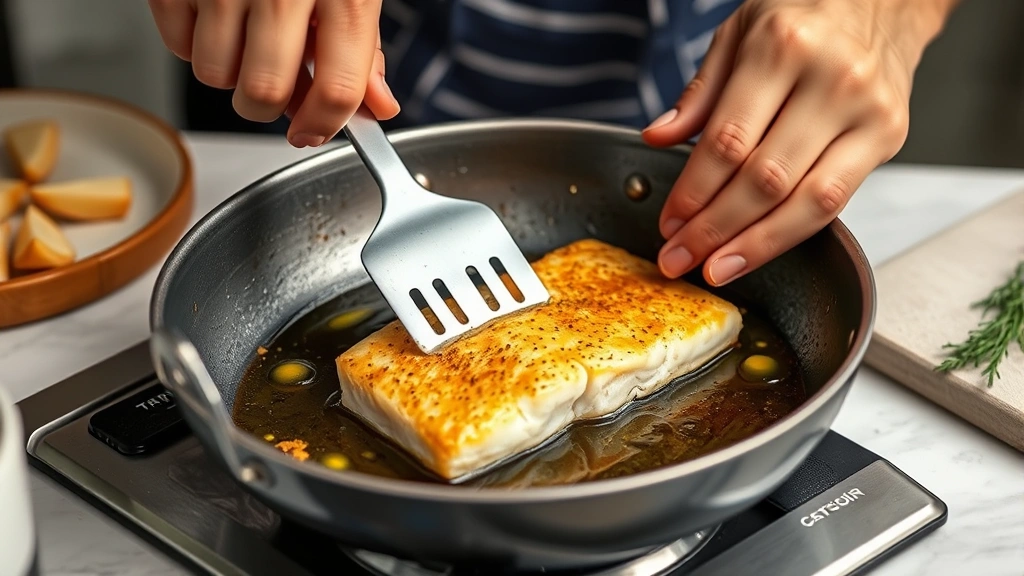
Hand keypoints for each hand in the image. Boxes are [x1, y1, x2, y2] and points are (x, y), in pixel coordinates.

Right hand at [147, 0, 399, 147]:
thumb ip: (364, 48)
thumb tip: (378, 106)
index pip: (338, 89)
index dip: (325, 125)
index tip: (313, 131)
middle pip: (264, 92)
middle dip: (267, 107)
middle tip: (274, 88)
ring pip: (215, 75)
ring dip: (229, 74)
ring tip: (245, 37)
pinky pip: (177, 44)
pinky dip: (194, 43)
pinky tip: (217, 14)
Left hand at [642, 0, 957, 284]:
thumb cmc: (805, 12)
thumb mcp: (739, 31)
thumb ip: (700, 91)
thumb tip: (657, 136)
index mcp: (782, 48)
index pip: (728, 140)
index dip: (693, 192)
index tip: (669, 223)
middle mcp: (831, 80)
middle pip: (763, 178)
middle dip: (714, 228)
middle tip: (679, 256)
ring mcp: (866, 112)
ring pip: (805, 201)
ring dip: (754, 245)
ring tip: (715, 268)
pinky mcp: (890, 136)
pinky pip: (836, 201)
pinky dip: (792, 233)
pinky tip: (759, 250)